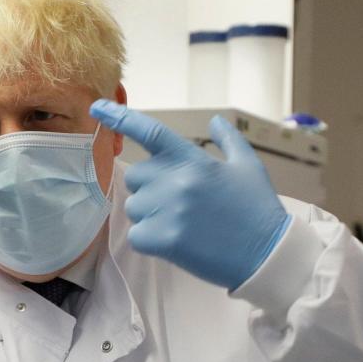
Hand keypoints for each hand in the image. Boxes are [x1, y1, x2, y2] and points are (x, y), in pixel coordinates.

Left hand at [90, 100, 289, 289]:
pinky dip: (150, 241)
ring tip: (182, 224)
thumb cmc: (257, 209)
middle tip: (178, 204)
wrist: (266, 254)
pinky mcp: (164, 239)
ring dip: (150, 216)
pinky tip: (176, 242)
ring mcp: (169, 210)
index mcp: (193, 159)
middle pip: (135, 177)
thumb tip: (216, 121)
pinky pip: (137, 235)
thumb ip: (229, 140)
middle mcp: (177, 180)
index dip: (120, 117)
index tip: (96, 108)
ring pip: (134, 208)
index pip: (150, 131)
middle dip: (150, 188)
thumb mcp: (248, 166)